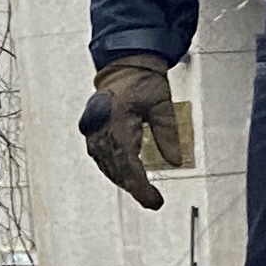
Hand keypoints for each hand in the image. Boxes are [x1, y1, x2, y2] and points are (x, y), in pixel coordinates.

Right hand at [80, 55, 189, 209]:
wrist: (124, 64)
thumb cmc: (143, 80)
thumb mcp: (163, 104)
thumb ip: (168, 134)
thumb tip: (174, 162)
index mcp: (118, 119)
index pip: (128, 163)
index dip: (141, 187)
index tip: (153, 201)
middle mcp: (101, 126)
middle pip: (115, 168)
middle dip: (134, 187)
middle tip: (152, 200)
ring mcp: (93, 129)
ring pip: (107, 166)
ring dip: (123, 180)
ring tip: (142, 191)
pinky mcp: (92, 130)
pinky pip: (101, 157)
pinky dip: (114, 169)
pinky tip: (126, 176)